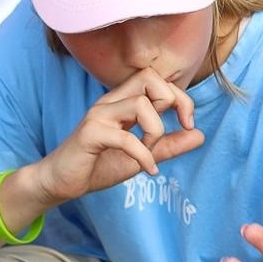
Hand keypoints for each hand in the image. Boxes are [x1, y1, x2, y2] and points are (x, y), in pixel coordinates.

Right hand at [33, 68, 203, 203]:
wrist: (61, 183)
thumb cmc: (98, 165)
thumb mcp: (143, 155)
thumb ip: (170, 145)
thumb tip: (201, 135)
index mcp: (123, 102)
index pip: (156, 79)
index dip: (180, 97)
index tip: (187, 124)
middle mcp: (110, 102)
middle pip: (149, 78)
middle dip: (172, 101)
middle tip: (175, 128)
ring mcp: (98, 116)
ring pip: (140, 104)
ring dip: (155, 131)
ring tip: (151, 153)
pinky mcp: (90, 134)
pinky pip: (126, 137)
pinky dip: (144, 155)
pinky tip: (149, 170)